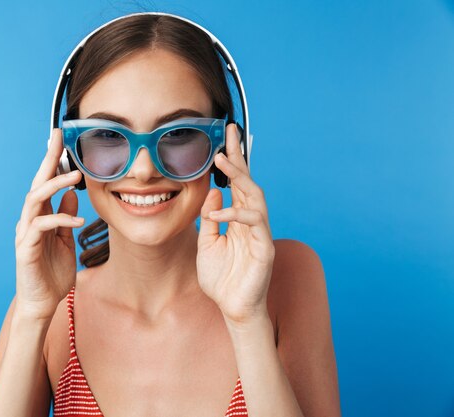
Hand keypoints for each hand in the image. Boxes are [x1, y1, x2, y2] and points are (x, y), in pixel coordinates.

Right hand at [14, 128, 83, 319]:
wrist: (42, 304)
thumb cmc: (52, 274)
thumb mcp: (65, 242)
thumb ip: (66, 219)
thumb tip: (72, 195)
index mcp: (40, 217)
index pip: (46, 184)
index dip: (52, 161)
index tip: (61, 139)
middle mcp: (30, 221)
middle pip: (37, 183)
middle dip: (47, 160)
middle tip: (58, 138)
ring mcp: (25, 233)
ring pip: (34, 200)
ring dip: (54, 186)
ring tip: (75, 177)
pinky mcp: (25, 249)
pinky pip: (40, 227)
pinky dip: (59, 219)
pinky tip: (77, 220)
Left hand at [197, 123, 274, 325]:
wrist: (232, 308)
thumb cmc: (221, 278)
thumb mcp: (207, 243)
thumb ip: (210, 218)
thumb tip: (213, 192)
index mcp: (239, 219)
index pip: (237, 184)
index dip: (233, 160)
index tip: (225, 136)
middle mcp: (251, 222)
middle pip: (249, 182)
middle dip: (239, 157)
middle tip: (229, 134)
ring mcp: (260, 233)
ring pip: (256, 197)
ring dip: (239, 177)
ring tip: (221, 161)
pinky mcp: (265, 248)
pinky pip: (254, 224)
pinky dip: (236, 215)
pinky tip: (218, 215)